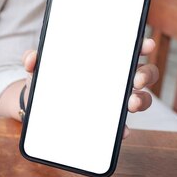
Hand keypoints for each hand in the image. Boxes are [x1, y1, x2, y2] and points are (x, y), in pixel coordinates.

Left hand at [22, 38, 158, 136]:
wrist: (39, 109)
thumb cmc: (49, 81)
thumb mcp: (40, 69)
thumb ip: (34, 59)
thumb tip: (30, 58)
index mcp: (105, 62)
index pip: (130, 50)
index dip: (143, 45)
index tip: (146, 44)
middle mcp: (116, 81)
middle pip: (144, 74)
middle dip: (146, 74)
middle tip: (136, 79)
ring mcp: (115, 102)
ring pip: (142, 99)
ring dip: (142, 100)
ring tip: (131, 103)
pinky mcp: (108, 123)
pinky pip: (123, 126)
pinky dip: (124, 129)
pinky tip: (122, 131)